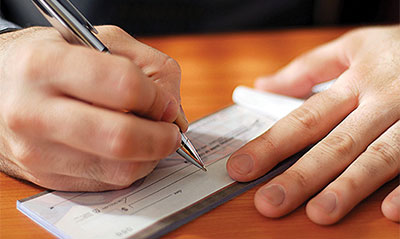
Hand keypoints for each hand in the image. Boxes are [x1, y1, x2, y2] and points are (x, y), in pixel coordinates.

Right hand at [0, 26, 187, 190]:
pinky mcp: (47, 177)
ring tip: (150, 138)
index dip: (157, 98)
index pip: (123, 86)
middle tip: (170, 131)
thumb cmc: (50, 61)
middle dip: (162, 138)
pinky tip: (126, 149)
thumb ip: (145, 65)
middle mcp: (35, 112)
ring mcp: (38, 151)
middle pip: (121, 138)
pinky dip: (130, 167)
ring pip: (119, 168)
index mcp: (45, 65)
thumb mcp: (94, 40)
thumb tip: (172, 111)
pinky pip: (108, 182)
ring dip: (150, 156)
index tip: (165, 103)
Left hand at [227, 25, 399, 223]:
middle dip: (301, 176)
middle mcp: (383, 101)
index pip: (304, 119)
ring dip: (349, 187)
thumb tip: (262, 86)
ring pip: (379, 156)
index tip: (241, 167)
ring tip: (319, 213)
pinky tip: (390, 211)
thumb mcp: (354, 47)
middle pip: (336, 143)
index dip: (271, 144)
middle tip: (269, 203)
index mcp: (356, 82)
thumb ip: (307, 68)